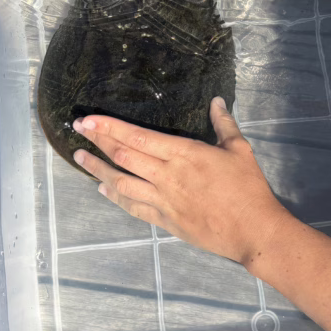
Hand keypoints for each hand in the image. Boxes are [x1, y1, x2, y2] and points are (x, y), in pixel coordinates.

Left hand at [71, 97, 288, 264]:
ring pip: (122, 182)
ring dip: (98, 169)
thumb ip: (224, 123)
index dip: (110, 127)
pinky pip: (134, 206)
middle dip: (98, 141)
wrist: (252, 230)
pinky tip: (102, 188)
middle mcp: (167, 176)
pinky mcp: (165, 221)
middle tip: (77, 129)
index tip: (89, 119)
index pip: (138, 137)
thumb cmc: (248, 188)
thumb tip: (217, 100)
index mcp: (184, 154)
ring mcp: (163, 200)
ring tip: (79, 157)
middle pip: (124, 156)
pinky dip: (116, 196)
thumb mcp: (239, 149)